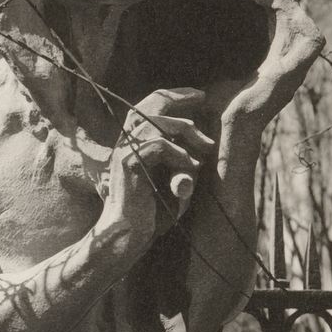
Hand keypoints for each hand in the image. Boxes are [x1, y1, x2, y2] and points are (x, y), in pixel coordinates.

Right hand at [100, 87, 215, 251]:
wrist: (128, 236)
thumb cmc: (152, 213)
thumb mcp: (173, 179)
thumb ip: (183, 160)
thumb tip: (205, 143)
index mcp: (134, 143)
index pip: (150, 106)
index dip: (173, 96)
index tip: (199, 96)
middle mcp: (126, 143)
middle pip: (151, 105)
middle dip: (180, 98)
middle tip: (203, 97)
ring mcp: (125, 152)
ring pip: (157, 123)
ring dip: (187, 131)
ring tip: (206, 148)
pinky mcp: (129, 164)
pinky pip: (158, 145)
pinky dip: (179, 154)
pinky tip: (191, 167)